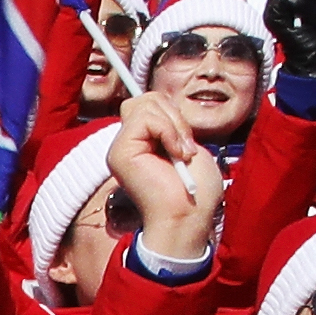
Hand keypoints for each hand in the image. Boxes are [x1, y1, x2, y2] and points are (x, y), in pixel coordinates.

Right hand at [105, 93, 223, 267]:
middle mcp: (128, 144)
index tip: (187, 141)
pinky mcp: (120, 152)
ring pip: (144, 104)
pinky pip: (144, 118)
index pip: (150, 104)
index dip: (171, 112)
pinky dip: (167, 130)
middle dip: (174, 115)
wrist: (188, 215)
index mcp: (142, 143)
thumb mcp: (187, 144)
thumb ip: (170, 123)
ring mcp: (121, 148)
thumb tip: (160, 103)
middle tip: (186, 147)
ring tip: (182, 152)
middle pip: (145, 99)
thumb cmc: (195, 190)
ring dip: (173, 125)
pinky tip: (176, 154)